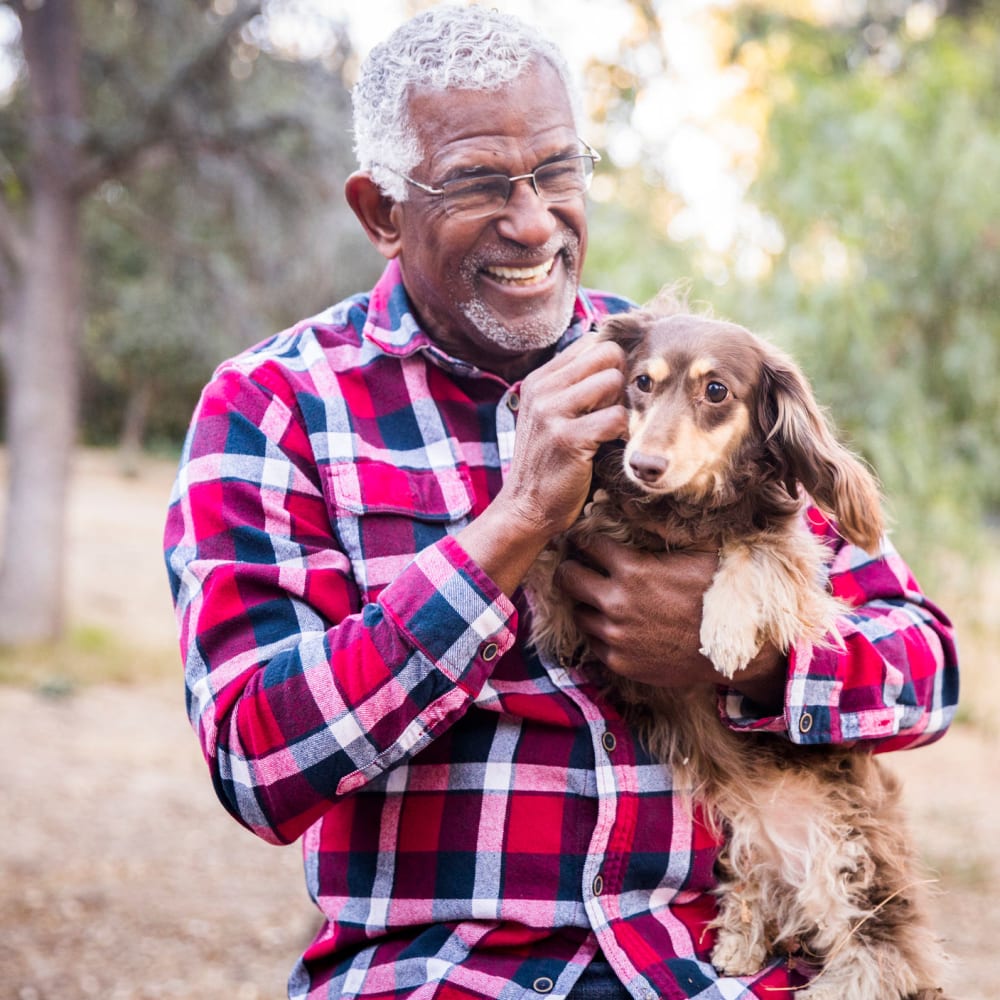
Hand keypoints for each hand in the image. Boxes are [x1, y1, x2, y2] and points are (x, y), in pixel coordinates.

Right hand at [458, 336, 626, 596]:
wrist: (526, 508)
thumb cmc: (549, 463)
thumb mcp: (550, 416)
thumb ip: (573, 387)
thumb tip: (616, 357)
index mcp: (539, 379)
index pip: (592, 343)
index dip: (611, 366)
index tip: (608, 396)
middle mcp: (542, 389)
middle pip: (607, 354)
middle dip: (620, 381)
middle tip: (611, 412)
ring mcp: (552, 412)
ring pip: (614, 381)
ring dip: (621, 407)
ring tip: (608, 431)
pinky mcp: (567, 438)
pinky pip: (616, 418)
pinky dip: (622, 434)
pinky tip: (609, 448)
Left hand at [556, 534, 786, 710]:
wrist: (733, 651)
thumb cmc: (718, 596)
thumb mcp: (699, 551)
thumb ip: (663, 529)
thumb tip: (635, 503)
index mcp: (632, 570)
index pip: (587, 544)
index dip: (584, 539)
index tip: (583, 540)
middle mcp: (615, 602)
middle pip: (568, 578)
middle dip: (570, 568)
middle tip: (575, 566)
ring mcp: (615, 635)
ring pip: (578, 612)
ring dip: (585, 603)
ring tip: (597, 598)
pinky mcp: (619, 661)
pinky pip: (594, 642)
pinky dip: (600, 632)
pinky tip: (614, 624)